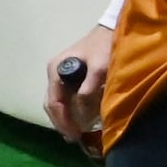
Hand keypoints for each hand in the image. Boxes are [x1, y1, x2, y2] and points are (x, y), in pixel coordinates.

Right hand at [45, 27, 116, 149]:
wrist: (113, 28)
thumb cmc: (105, 46)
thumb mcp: (99, 68)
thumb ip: (88, 90)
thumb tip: (81, 113)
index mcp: (56, 70)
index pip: (54, 102)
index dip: (63, 121)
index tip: (74, 135)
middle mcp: (55, 73)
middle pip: (52, 104)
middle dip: (62, 122)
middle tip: (74, 138)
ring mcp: (62, 74)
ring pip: (58, 102)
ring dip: (66, 118)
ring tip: (77, 132)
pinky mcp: (72, 76)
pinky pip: (67, 98)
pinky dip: (72, 111)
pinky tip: (81, 119)